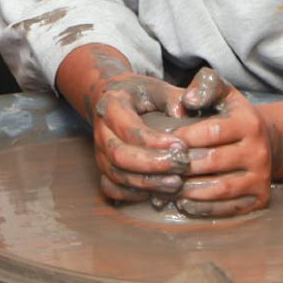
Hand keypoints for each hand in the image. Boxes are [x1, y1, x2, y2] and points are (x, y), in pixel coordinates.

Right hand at [90, 71, 193, 205]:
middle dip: (152, 166)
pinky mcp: (102, 169)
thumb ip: (172, 97)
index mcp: (112, 105)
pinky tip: (156, 194)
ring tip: (176, 183)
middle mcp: (101, 131)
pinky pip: (112, 189)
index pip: (129, 128)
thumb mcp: (155, 86)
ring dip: (148, 184)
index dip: (155, 141)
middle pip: (120, 156)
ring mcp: (99, 152)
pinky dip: (133, 195)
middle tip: (181, 167)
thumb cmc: (138, 93)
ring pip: (117, 175)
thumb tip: (183, 113)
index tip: (181, 146)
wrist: (112, 97)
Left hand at [171, 84, 282, 217]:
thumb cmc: (233, 115)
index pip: (213, 131)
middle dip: (184, 165)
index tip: (166, 140)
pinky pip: (228, 208)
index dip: (186, 137)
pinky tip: (184, 203)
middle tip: (160, 167)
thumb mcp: (224, 93)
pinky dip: (203, 209)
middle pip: (214, 162)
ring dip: (190, 190)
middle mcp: (259, 152)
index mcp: (249, 123)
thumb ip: (206, 87)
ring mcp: (261, 178)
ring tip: (168, 186)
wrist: (265, 142)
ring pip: (220, 188)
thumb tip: (188, 99)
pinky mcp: (260, 199)